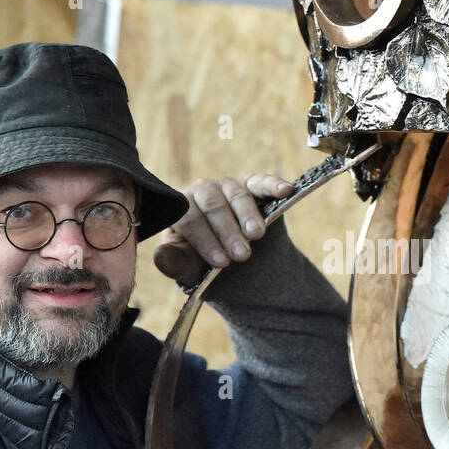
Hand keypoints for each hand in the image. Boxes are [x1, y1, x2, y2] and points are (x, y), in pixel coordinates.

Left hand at [153, 173, 294, 286]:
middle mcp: (201, 191)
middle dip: (228, 231)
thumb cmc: (203, 261)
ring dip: (248, 215)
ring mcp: (227, 185)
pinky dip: (274, 185)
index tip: (221, 263)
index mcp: (180, 208)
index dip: (205, 241)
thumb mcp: (187, 268)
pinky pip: (261, 181)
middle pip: (213, 205)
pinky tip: (287, 190)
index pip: (189, 219)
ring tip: (257, 236)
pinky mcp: (251, 184)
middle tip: (242, 256)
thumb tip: (162, 256)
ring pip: (237, 194)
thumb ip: (173, 263)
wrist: (231, 258)